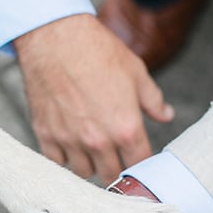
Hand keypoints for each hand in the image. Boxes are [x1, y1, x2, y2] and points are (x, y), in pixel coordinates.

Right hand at [13, 14, 173, 182]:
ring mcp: (70, 140)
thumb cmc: (97, 51)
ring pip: (83, 172)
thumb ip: (153, 100)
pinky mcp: (46, 134)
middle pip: (111, 175)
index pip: (140, 165)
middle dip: (116, 166)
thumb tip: (166, 115)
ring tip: (92, 148)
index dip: (142, 163)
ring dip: (90, 163)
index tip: (139, 157)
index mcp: (126, 128)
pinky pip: (56, 161)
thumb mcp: (136, 72)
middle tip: (115, 153)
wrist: (56, 37)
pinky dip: (63, 156)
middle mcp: (99, 141)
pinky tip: (70, 142)